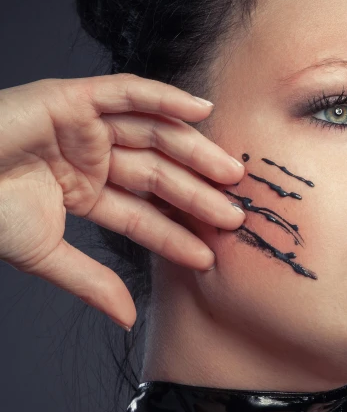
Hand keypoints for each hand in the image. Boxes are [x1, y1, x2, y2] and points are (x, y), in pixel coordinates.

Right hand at [0, 74, 244, 326]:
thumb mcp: (46, 253)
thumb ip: (91, 281)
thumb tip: (128, 318)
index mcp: (85, 191)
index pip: (142, 215)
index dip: (175, 235)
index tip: (209, 256)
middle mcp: (91, 157)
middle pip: (158, 174)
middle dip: (196, 194)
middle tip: (235, 215)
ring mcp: (84, 126)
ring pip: (153, 135)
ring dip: (195, 151)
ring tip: (232, 174)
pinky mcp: (74, 98)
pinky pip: (127, 92)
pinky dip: (165, 98)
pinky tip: (203, 112)